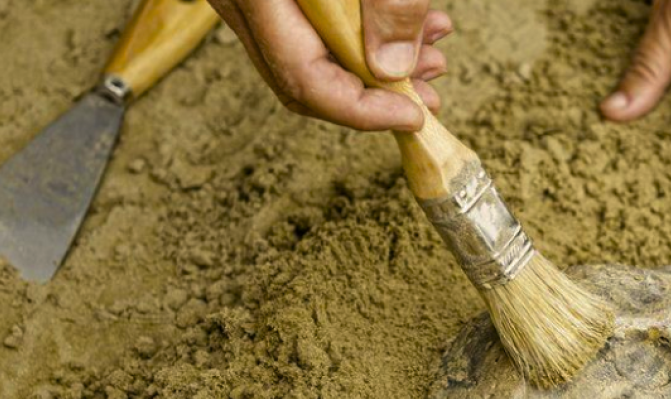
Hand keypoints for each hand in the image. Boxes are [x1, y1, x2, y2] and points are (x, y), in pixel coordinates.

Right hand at [208, 0, 452, 129]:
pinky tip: (410, 24)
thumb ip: (388, 5)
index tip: (414, 115)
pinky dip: (360, 33)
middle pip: (305, 78)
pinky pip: (308, 27)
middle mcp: (238, 1)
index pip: (305, 82)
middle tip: (428, 98)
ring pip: (309, 54)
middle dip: (376, 95)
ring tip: (432, 58)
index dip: (365, 111)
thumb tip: (394, 70)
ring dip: (377, 64)